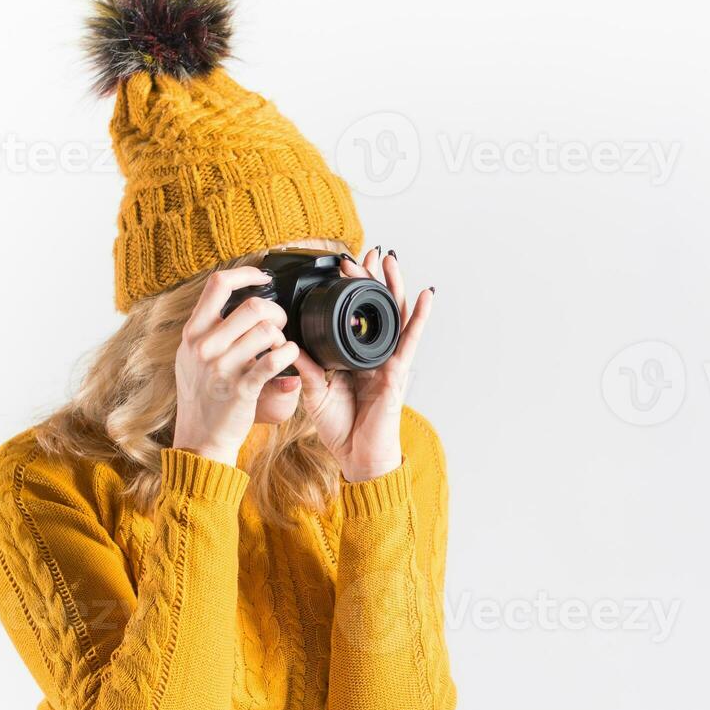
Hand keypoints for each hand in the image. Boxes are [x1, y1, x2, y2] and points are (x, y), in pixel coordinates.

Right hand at [172, 266, 299, 465]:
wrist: (200, 437)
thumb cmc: (201, 394)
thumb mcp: (190, 356)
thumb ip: (207, 328)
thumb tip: (233, 297)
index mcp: (193, 333)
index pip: (217, 284)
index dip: (245, 273)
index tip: (263, 277)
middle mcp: (204, 347)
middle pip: (252, 306)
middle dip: (276, 311)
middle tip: (280, 323)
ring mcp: (221, 368)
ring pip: (267, 331)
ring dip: (282, 336)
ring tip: (280, 346)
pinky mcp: (241, 389)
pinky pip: (273, 361)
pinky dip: (288, 354)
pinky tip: (289, 356)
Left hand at [294, 248, 433, 482]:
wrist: (358, 457)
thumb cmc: (342, 429)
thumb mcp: (315, 392)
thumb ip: (304, 367)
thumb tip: (285, 343)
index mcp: (354, 357)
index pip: (354, 315)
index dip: (351, 290)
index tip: (342, 266)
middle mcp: (373, 355)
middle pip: (376, 308)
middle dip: (372, 279)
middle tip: (365, 253)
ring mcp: (388, 362)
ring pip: (394, 316)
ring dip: (394, 287)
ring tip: (391, 260)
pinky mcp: (397, 373)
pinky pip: (409, 340)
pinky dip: (419, 317)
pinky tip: (425, 296)